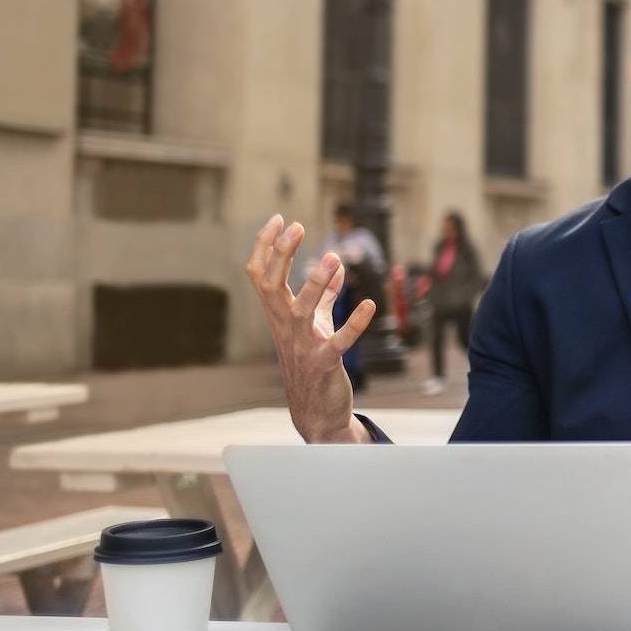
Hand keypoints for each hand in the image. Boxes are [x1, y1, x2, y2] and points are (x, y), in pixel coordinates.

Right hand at [245, 215, 374, 442]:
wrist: (317, 412)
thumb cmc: (313, 362)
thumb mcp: (316, 325)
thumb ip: (324, 296)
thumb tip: (337, 266)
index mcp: (279, 315)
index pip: (261, 275)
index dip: (266, 247)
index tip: (278, 218)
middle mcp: (285, 328)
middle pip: (272, 286)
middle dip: (282, 255)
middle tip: (296, 226)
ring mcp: (303, 347)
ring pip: (301, 311)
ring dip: (315, 284)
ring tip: (332, 258)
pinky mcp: (324, 364)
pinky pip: (338, 343)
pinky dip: (353, 324)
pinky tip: (369, 305)